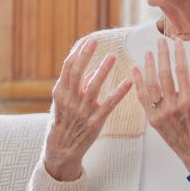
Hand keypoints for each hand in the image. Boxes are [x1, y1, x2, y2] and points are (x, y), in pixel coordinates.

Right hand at [43, 38, 133, 180]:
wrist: (62, 149)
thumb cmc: (65, 122)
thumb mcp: (65, 102)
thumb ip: (77, 86)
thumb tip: (92, 70)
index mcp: (60, 93)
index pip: (68, 68)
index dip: (78, 53)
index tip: (88, 41)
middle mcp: (70, 100)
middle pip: (78, 72)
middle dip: (86, 55)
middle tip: (96, 41)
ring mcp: (82, 111)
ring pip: (93, 86)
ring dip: (103, 70)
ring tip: (112, 57)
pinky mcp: (95, 122)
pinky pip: (109, 104)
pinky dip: (119, 92)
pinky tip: (128, 82)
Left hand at [130, 38, 189, 179]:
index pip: (182, 71)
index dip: (178, 54)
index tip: (177, 42)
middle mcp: (173, 107)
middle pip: (164, 74)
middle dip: (162, 55)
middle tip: (160, 41)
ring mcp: (160, 114)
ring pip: (151, 85)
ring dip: (148, 66)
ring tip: (147, 52)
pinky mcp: (152, 120)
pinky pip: (142, 98)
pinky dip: (138, 83)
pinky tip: (135, 70)